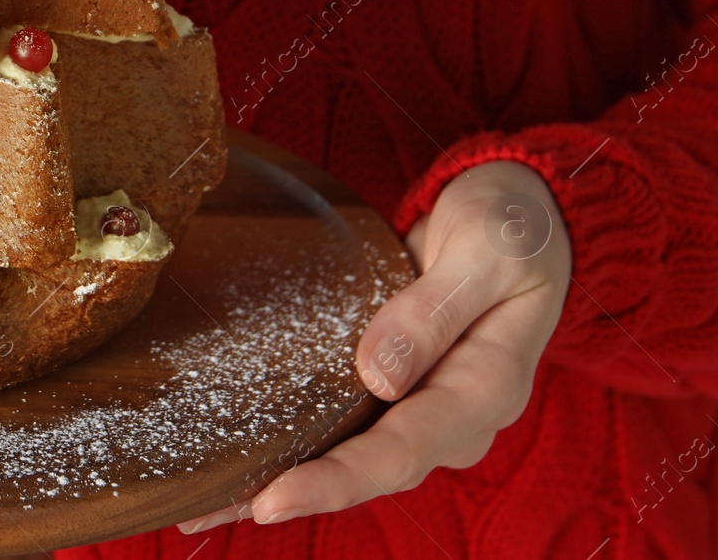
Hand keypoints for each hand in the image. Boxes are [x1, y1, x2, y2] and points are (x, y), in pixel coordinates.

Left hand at [182, 160, 570, 530]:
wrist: (521, 218)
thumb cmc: (511, 230)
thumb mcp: (486, 253)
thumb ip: (433, 311)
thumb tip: (380, 376)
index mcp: (487, 387)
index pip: (404, 450)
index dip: (337, 481)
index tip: (272, 499)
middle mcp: (456, 414)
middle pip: (372, 469)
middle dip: (296, 494)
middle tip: (212, 511)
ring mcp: (426, 405)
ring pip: (355, 457)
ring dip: (288, 478)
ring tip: (207, 504)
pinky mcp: (399, 389)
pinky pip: (348, 426)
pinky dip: (300, 445)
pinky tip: (241, 462)